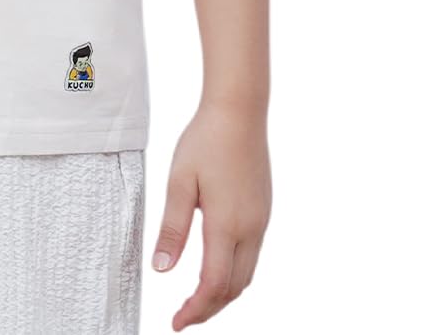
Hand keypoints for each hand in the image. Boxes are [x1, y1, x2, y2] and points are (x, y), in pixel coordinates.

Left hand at [151, 100, 270, 328]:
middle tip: (183, 317)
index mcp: (226, 225)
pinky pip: (251, 254)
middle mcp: (250, 230)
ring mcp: (261, 221)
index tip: (176, 323)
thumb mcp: (179, 182)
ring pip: (247, 274)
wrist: (239, 111)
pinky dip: (234, 273)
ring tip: (196, 299)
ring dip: (223, 292)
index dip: (195, 310)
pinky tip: (215, 267)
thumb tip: (162, 270)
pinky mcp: (263, 210)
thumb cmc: (205, 141)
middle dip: (210, 308)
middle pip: (234, 288)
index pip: (214, 285)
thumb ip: (172, 229)